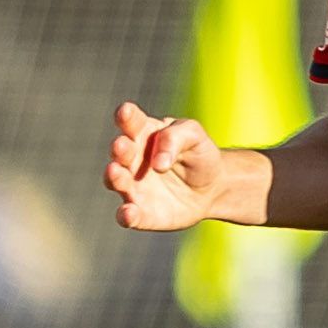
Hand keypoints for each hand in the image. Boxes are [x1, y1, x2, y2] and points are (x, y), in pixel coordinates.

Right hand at [104, 103, 223, 231]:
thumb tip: (158, 163)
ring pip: (116, 181)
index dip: (126, 116)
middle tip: (122, 145)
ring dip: (114, 177)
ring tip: (115, 171)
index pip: (132, 122)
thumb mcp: (195, 136)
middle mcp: (132, 160)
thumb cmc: (199, 155)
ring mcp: (133, 187)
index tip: (125, 111)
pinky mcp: (141, 213)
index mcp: (144, 134)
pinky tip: (128, 212)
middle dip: (119, 149)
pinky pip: (128, 215)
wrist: (213, 189)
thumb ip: (175, 139)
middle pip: (120, 152)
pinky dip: (125, 215)